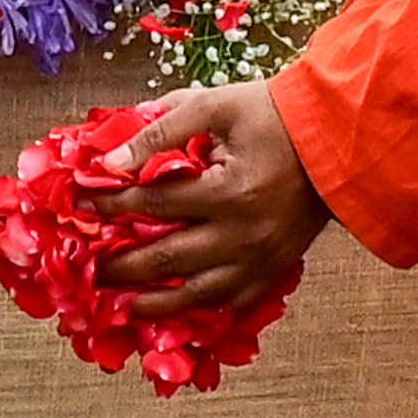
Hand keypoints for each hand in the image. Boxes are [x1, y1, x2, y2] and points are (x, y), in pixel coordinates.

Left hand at [89, 80, 335, 319]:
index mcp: (228, 191)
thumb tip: (111, 160)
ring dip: (155, 303)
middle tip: (91, 267)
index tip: (81, 205)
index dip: (111, 206)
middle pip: (168, 259)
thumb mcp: (214, 105)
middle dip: (123, 265)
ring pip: (198, 296)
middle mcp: (243, 235)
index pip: (152, 204)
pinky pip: (231, 303)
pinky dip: (199, 311)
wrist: (336, 137)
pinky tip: (175, 311)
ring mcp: (261, 260)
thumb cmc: (272, 115)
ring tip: (123, 305)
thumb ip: (161, 131)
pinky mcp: (274, 270)